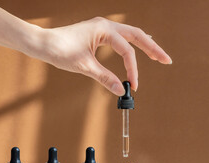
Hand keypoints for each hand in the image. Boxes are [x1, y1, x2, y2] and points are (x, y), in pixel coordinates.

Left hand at [37, 17, 171, 95]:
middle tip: (166, 60)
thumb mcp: (84, 66)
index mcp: (104, 29)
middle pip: (137, 36)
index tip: (133, 86)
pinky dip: (133, 42)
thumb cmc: (59, 50)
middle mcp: (106, 25)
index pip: (127, 51)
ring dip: (145, 44)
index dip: (133, 69)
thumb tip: (120, 91)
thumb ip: (104, 78)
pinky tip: (139, 46)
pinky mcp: (99, 33)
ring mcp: (103, 28)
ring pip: (131, 34)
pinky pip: (122, 36)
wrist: (41, 43)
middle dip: (153, 48)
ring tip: (157, 54)